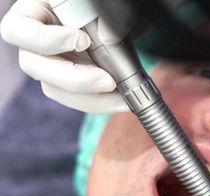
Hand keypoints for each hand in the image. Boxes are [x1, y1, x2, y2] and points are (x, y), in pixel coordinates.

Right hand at [0, 0, 128, 113]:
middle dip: (74, 79)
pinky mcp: (71, 82)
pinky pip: (77, 99)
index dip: (47, 40)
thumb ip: (107, 14)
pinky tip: (122, 100)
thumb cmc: (101, 7)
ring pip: (56, 89)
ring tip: (122, 99)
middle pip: (35, 67)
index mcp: (33, 14)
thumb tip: (108, 36)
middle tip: (109, 81)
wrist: (118, 19)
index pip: (18, 30)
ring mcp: (52, 64)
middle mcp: (36, 42)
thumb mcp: (100, 4)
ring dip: (92, 99)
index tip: (83, 41)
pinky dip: (101, 102)